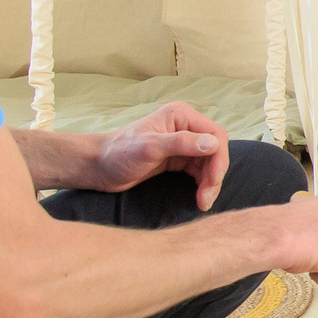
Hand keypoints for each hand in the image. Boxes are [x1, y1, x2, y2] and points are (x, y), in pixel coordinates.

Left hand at [87, 102, 229, 206]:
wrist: (98, 167)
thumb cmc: (119, 154)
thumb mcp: (149, 148)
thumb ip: (181, 143)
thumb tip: (213, 144)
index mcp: (181, 115)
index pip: (214, 134)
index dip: (218, 159)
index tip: (212, 182)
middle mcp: (185, 126)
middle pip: (215, 150)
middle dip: (214, 174)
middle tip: (206, 199)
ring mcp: (182, 142)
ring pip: (209, 162)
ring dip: (210, 182)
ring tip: (203, 202)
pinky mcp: (178, 159)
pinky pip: (199, 170)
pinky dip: (202, 184)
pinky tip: (199, 197)